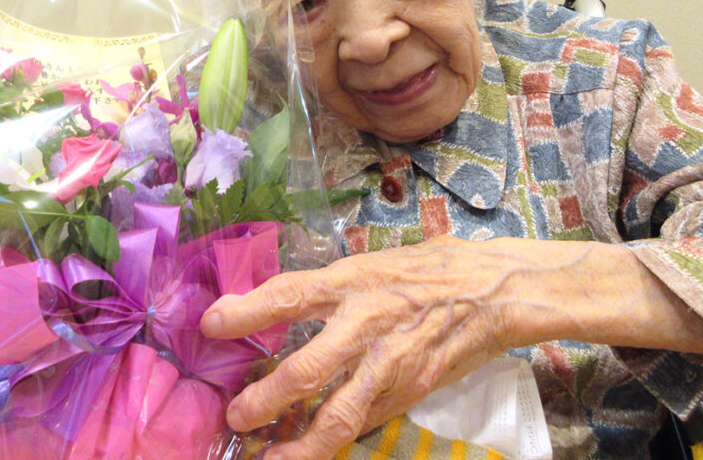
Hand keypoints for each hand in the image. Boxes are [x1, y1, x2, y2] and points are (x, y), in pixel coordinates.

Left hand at [201, 235, 530, 459]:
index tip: (210, 324)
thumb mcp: (371, 262)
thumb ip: (326, 286)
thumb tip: (273, 301)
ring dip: (299, 444)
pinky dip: (336, 441)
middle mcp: (367, 323)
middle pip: (306, 370)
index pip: (288, 294)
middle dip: (265, 401)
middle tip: (235, 418)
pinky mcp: (410, 392)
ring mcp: (390, 365)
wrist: (493, 291)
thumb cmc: (427, 269)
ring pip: (338, 416)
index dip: (247, 310)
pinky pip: (365, 423)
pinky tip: (313, 449)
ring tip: (269, 459)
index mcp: (352, 280)